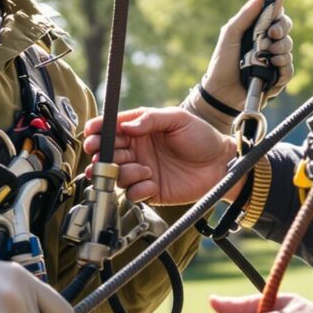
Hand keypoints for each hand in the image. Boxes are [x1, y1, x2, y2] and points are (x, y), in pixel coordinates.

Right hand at [83, 107, 238, 205]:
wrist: (220, 164)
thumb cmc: (202, 137)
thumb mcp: (178, 119)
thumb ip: (150, 119)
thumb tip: (127, 126)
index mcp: (140, 130)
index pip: (111, 129)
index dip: (98, 130)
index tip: (91, 133)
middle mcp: (137, 150)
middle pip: (107, 153)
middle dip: (102, 155)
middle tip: (107, 156)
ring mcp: (142, 170)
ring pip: (116, 174)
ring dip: (125, 173)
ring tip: (146, 170)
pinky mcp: (150, 190)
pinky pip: (132, 193)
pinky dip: (138, 189)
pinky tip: (152, 183)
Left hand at [196, 0, 293, 116]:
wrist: (221, 91)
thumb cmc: (223, 61)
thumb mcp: (230, 34)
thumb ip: (245, 15)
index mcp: (256, 31)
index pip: (274, 14)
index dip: (278, 6)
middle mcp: (268, 43)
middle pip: (286, 28)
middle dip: (282, 28)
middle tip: (272, 33)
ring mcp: (274, 60)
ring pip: (289, 47)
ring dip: (280, 48)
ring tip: (267, 54)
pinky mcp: (278, 78)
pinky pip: (289, 68)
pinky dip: (283, 65)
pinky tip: (273, 65)